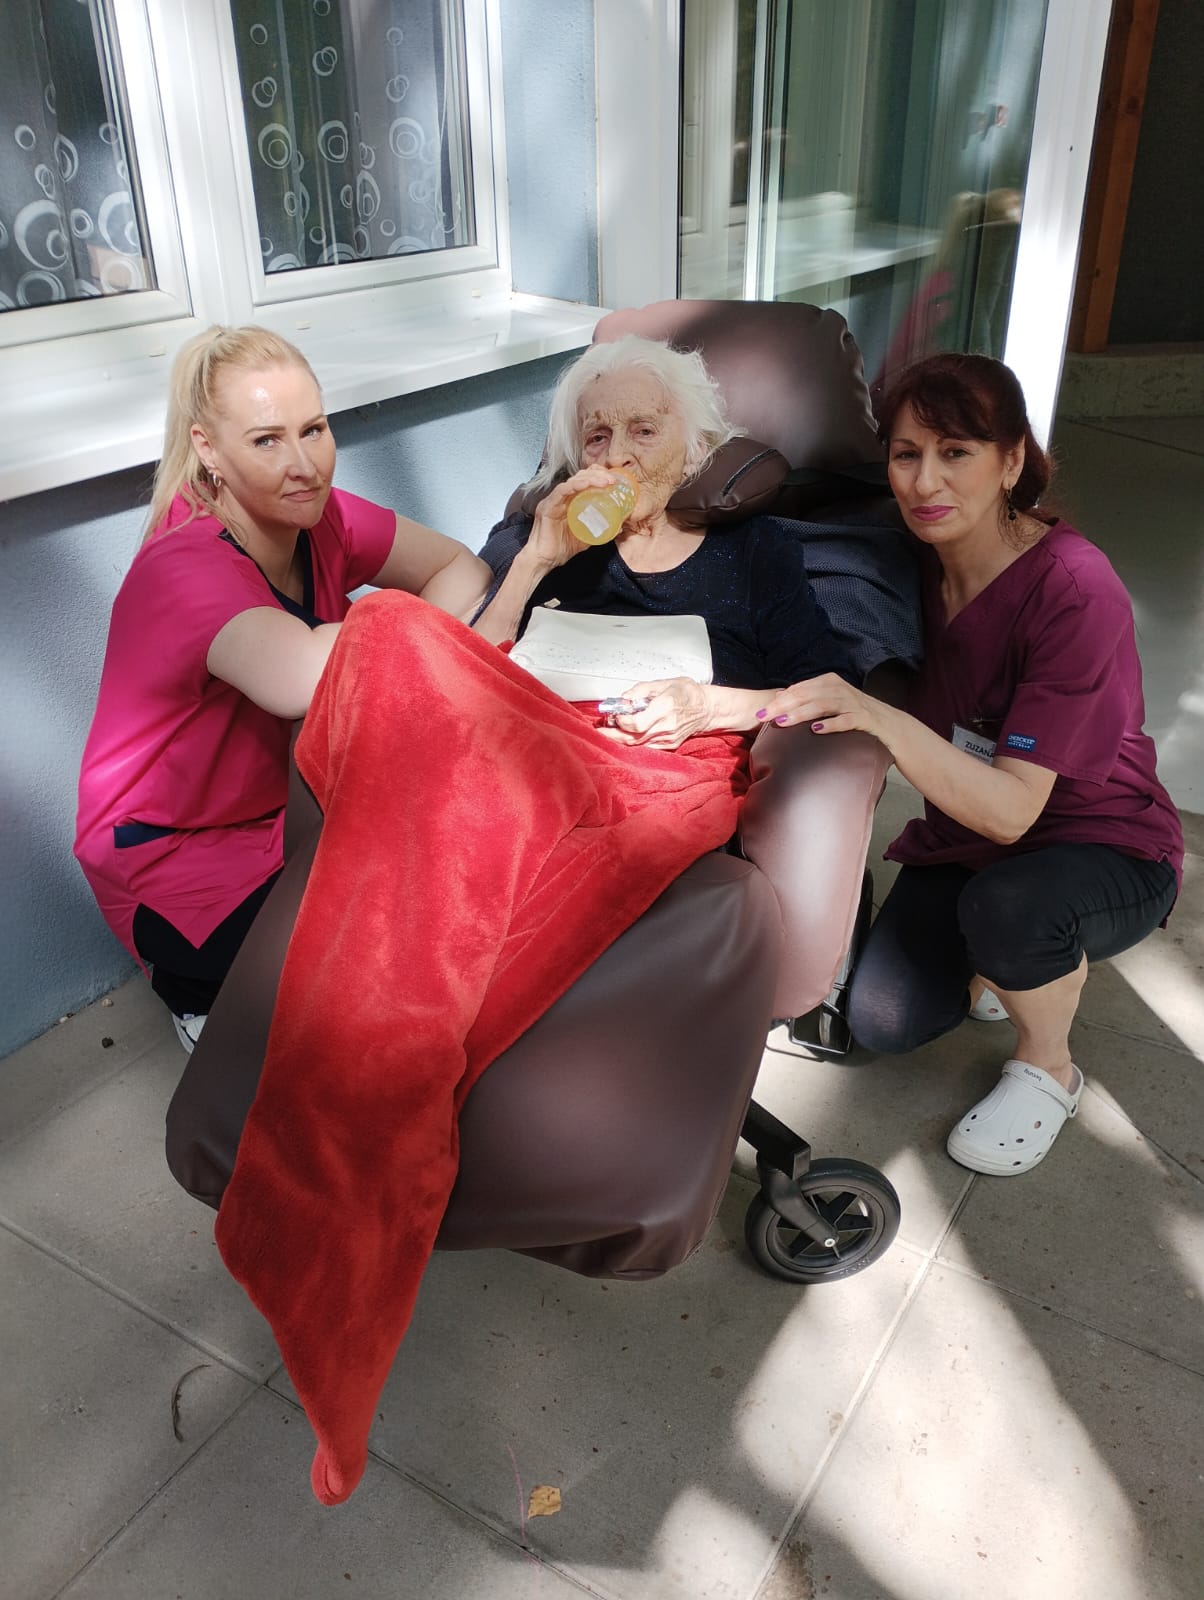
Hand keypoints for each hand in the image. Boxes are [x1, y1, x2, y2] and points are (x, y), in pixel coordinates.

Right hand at [525, 466, 631, 571]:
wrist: (545, 560)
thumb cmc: (562, 549)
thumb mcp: (587, 537)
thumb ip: (601, 530)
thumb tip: (619, 526)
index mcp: (570, 501)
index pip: (585, 481)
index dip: (599, 476)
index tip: (614, 479)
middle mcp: (562, 498)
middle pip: (580, 477)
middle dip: (598, 474)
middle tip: (612, 479)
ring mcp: (554, 500)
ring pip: (572, 481)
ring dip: (590, 478)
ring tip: (605, 481)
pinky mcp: (548, 506)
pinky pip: (562, 491)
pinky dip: (575, 485)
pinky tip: (587, 484)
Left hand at [598, 678, 712, 749]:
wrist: (706, 708)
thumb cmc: (686, 693)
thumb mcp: (663, 683)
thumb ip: (641, 690)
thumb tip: (623, 699)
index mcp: (665, 707)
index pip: (636, 723)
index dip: (621, 722)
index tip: (615, 715)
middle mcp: (667, 725)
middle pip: (633, 737)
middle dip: (613, 734)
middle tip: (599, 730)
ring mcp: (668, 738)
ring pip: (637, 744)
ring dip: (620, 739)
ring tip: (607, 731)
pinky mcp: (670, 745)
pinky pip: (646, 746)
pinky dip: (633, 742)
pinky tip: (624, 736)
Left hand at [755, 673, 886, 738]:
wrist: (891, 725)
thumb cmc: (856, 715)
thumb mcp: (831, 703)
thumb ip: (809, 699)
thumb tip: (781, 699)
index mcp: (830, 682)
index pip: (800, 689)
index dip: (779, 699)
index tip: (761, 711)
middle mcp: (840, 689)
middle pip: (807, 695)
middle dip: (783, 705)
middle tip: (764, 716)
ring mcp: (853, 703)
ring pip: (822, 705)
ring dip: (801, 713)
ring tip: (783, 722)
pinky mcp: (865, 718)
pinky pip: (846, 720)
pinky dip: (831, 724)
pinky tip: (816, 730)